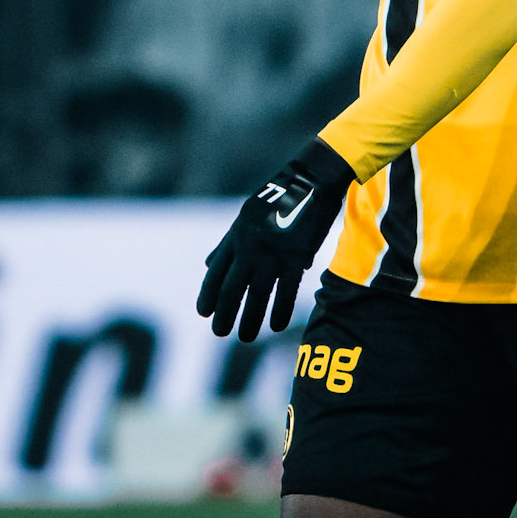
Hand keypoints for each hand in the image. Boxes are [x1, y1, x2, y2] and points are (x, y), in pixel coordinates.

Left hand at [197, 136, 355, 341]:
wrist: (312, 180)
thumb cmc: (280, 199)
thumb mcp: (247, 216)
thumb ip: (228, 242)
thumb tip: (208, 265)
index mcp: (236, 235)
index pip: (215, 272)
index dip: (208, 294)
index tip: (204, 313)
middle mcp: (250, 246)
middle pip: (232, 288)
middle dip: (224, 313)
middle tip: (220, 332)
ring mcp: (272, 252)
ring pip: (257, 294)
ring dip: (250, 319)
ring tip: (245, 337)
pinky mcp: (297, 256)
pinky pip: (286, 291)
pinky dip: (280, 311)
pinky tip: (277, 326)